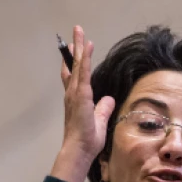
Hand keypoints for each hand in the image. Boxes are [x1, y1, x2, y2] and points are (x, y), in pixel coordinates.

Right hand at [51, 25, 115, 181]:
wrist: (79, 150)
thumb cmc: (87, 140)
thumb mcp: (99, 120)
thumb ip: (103, 109)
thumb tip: (109, 99)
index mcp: (76, 99)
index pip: (75, 76)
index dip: (75, 62)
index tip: (76, 50)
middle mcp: (72, 94)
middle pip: (73, 66)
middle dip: (74, 48)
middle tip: (76, 32)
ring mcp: (75, 94)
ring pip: (77, 65)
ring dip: (78, 48)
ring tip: (79, 32)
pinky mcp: (81, 95)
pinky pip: (83, 72)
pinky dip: (84, 58)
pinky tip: (87, 47)